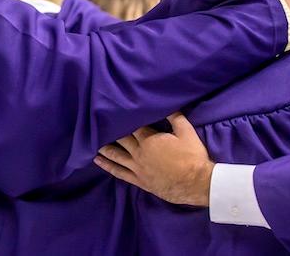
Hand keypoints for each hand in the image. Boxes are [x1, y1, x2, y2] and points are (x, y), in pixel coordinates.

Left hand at [94, 113, 213, 206]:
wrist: (197, 184)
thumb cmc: (193, 157)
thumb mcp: (187, 132)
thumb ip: (175, 117)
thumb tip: (168, 104)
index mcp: (149, 139)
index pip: (132, 126)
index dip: (123, 118)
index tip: (113, 111)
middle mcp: (139, 152)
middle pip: (120, 139)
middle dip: (110, 131)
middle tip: (97, 123)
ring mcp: (137, 167)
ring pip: (116, 155)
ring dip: (104, 147)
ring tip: (93, 141)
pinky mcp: (138, 180)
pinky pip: (119, 172)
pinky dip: (107, 166)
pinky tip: (98, 161)